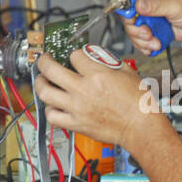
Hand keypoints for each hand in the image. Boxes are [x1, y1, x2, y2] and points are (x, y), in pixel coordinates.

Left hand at [35, 50, 164, 150]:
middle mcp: (84, 90)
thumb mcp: (127, 73)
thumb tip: (97, 57)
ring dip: (40, 84)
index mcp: (98, 75)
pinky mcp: (76, 123)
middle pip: (50, 70)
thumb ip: (109, 62)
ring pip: (45, 92)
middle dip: (44, 61)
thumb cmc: (139, 104)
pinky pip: (52, 115)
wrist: (141, 128)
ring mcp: (77, 108)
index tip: (75, 57)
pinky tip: (54, 104)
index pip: (74, 56)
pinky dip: (49, 108)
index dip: (74, 54)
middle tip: (44, 60)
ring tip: (42, 81)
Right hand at [123, 0, 181, 53]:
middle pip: (129, 14)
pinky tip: (153, 46)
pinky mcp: (155, 27)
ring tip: (153, 41)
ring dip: (141, 39)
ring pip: (134, 28)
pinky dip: (145, 45)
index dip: (127, 6)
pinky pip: (142, 38)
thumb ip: (156, 6)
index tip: (131, 17)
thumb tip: (138, 4)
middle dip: (135, 28)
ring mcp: (152, 14)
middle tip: (146, 33)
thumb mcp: (176, 5)